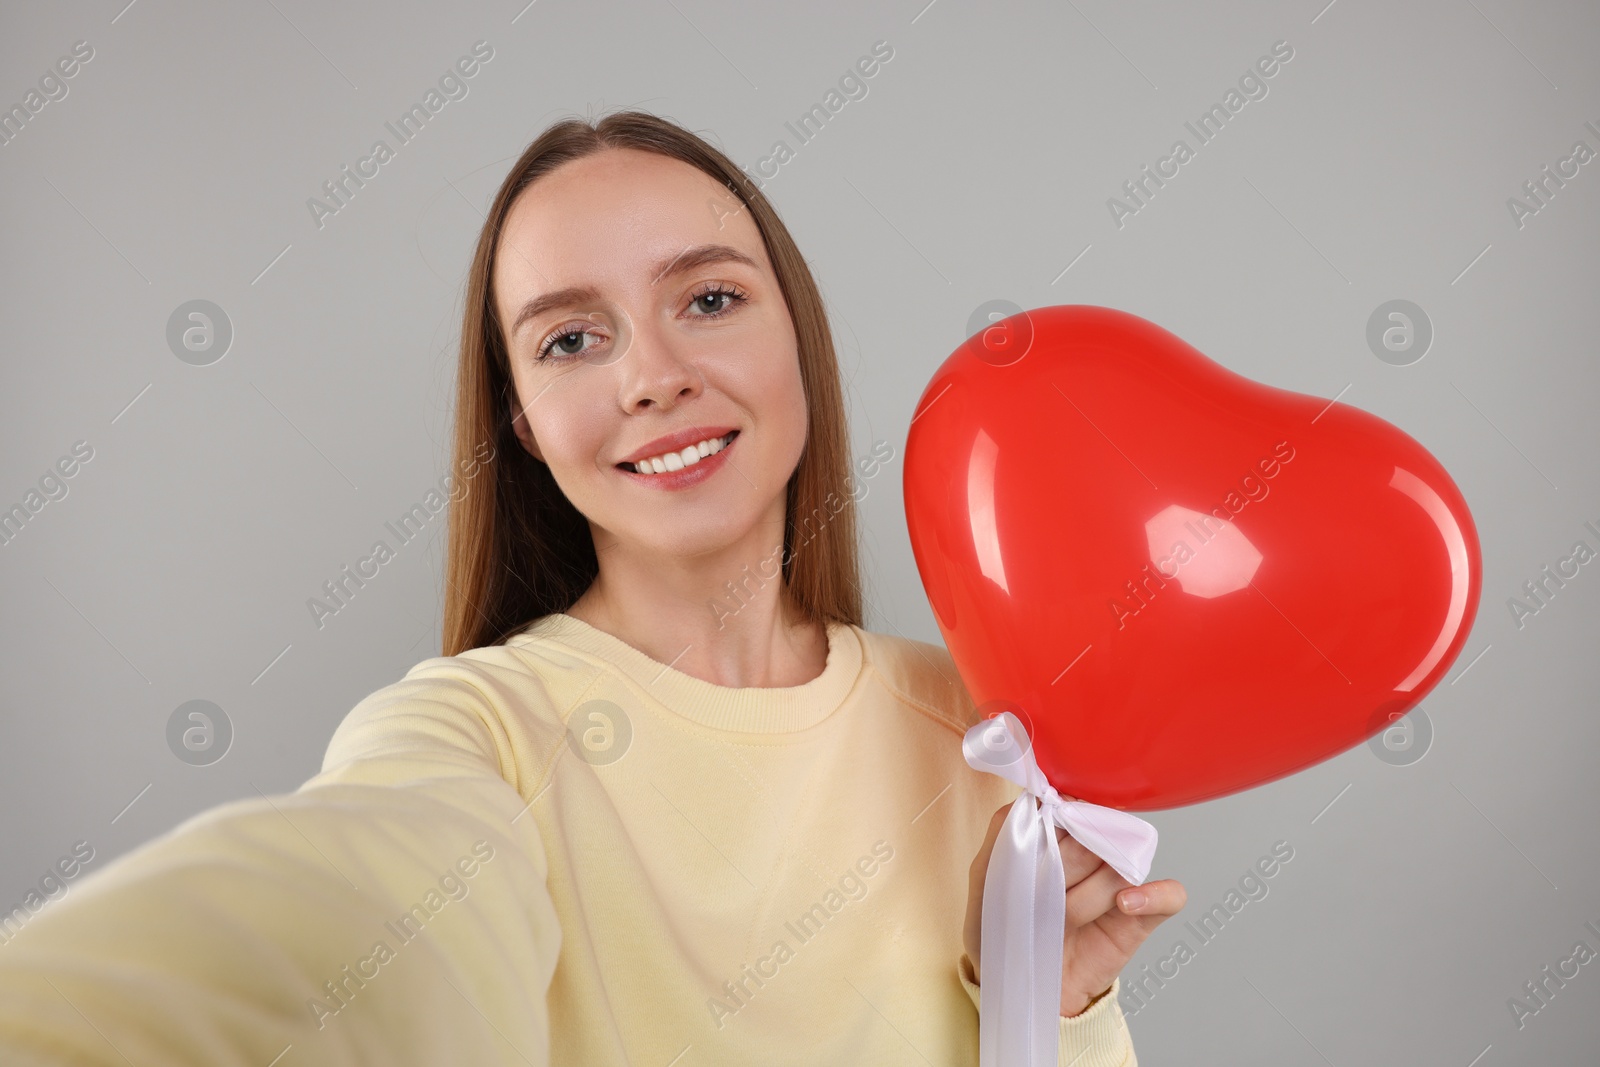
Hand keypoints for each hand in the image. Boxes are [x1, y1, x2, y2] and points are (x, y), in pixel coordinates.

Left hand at [964, 800, 1185, 1017]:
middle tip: (1042, 896)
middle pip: (1094, 837)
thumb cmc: (1004, 929)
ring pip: (1119, 867)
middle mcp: (1093, 852)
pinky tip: (1125, 905)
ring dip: (1087, 897)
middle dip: (1062, 868)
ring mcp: (1118, 882)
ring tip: (1063, 919)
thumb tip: (1040, 799)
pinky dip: (1152, 896)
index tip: (1039, 845)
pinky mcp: (1142, 915)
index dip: (1055, 824)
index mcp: (1059, 835)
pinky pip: (1169, 895)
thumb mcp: (987, 877)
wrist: (1022, 987)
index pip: (1071, 806)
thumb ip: (1005, 830)